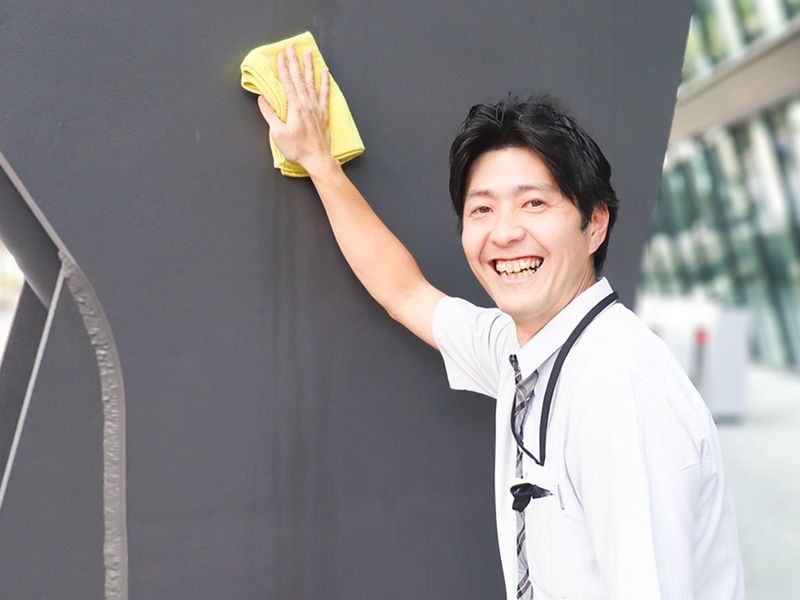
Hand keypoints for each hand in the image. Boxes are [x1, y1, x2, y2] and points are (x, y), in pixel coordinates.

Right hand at [257, 43, 334, 174]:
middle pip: (299, 78)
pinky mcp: (323, 113)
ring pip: (312, 82)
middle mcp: (306, 104)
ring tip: (307, 53)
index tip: (280, 55)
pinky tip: (325, 72)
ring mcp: (316, 107)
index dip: (283, 68)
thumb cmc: (297, 149)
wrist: (317, 159)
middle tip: (291, 47)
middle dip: (294, 61)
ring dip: (309, 66)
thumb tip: (262, 100)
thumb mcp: (278, 134)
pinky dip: (325, 81)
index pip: (287, 83)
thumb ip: (270, 114)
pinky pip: (324, 93)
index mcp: (294, 107)